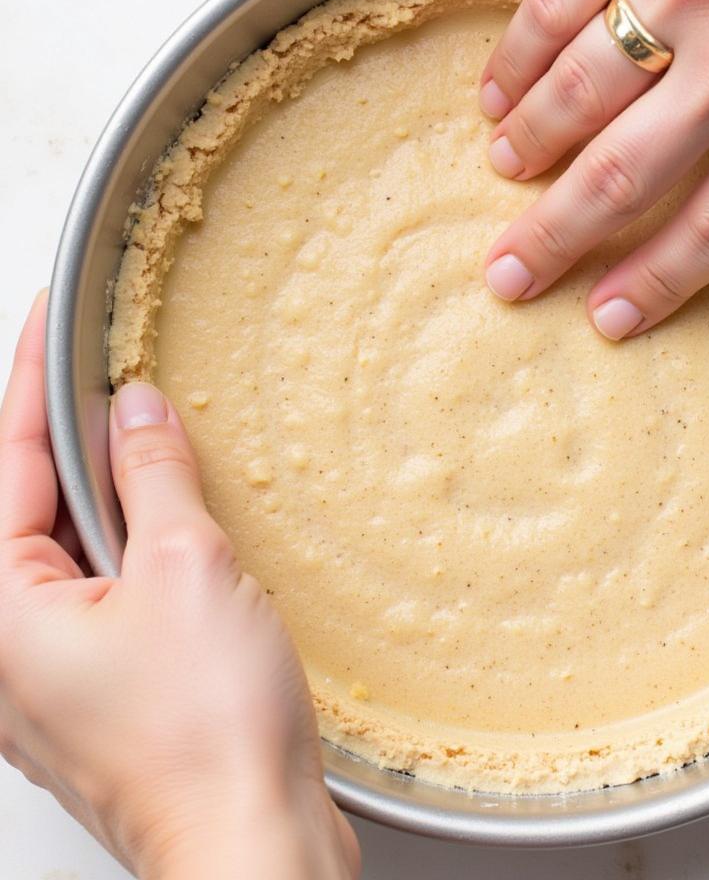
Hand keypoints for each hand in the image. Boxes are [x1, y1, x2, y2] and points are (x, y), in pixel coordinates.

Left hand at [0, 294, 359, 879]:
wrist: (249, 846)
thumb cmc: (206, 737)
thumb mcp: (187, 570)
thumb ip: (152, 478)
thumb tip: (137, 410)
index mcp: (0, 610)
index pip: (6, 458)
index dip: (33, 376)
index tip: (52, 315)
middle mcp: (9, 643)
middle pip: (27, 500)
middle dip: (63, 425)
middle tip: (99, 357)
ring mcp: (53, 669)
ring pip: (69, 543)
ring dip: (104, 481)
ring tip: (137, 422)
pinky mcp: (104, 684)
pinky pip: (104, 582)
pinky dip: (132, 534)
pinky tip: (168, 514)